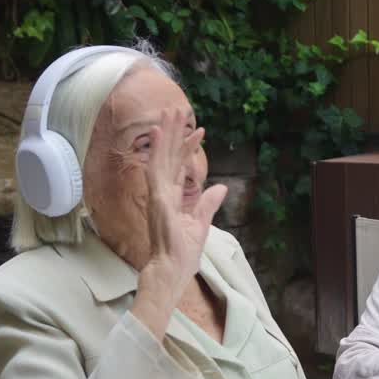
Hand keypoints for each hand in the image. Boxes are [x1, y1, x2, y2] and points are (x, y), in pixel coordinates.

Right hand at [138, 107, 227, 301]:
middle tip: (177, 109)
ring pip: (161, 156)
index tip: (199, 131)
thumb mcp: (201, 224)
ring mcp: (158, 194)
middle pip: (168, 156)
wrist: (172, 269)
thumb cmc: (182, 253)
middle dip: (173, 133)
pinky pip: (156, 168)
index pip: (179, 167)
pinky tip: (159, 131)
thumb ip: (208, 204)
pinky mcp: (157, 198)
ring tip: (170, 111)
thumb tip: (222, 188)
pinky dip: (158, 150)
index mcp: (172, 198)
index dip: (187, 148)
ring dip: (166, 133)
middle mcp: (162, 192)